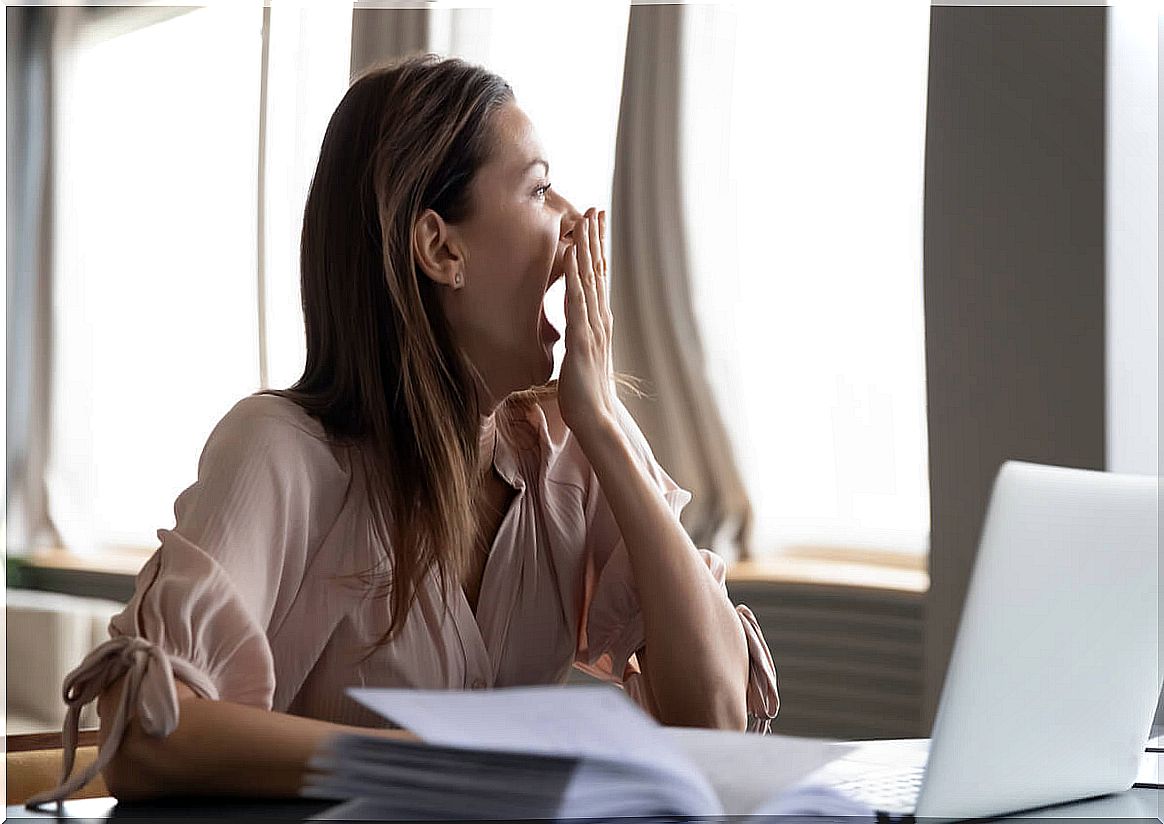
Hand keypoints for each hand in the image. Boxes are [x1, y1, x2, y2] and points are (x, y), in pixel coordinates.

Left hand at [557, 209, 616, 441]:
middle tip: (596, 209)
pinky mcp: (582, 338)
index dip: (597, 252)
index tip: (596, 227)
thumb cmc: (586, 393)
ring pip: (591, 278)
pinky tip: (573, 254)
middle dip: (596, 239)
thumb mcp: (582, 358)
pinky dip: (576, 274)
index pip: (599, 280)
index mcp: (599, 323)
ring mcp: (593, 326)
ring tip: (586, 220)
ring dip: (588, 247)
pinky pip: (577, 300)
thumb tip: (576, 331)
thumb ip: (581, 340)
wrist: (595, 418)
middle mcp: (600, 319)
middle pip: (599, 271)